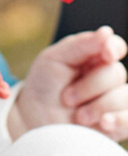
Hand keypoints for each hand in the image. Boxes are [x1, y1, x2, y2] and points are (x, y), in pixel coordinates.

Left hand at [8, 26, 127, 141]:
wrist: (36, 120)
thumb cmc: (44, 85)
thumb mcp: (54, 59)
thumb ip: (80, 45)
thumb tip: (106, 32)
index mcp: (92, 56)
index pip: (114, 46)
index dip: (113, 48)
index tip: (105, 54)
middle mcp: (106, 77)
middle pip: (116, 73)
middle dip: (90, 85)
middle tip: (67, 97)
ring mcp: (114, 101)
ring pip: (124, 96)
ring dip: (98, 106)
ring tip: (78, 116)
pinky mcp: (118, 124)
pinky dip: (118, 120)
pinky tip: (103, 123)